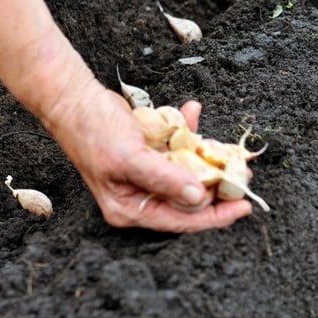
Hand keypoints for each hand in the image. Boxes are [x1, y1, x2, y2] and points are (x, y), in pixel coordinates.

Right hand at [46, 80, 251, 231]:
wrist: (73, 96)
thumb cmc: (93, 131)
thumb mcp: (130, 159)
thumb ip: (165, 180)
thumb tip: (198, 198)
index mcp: (132, 208)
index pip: (182, 221)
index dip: (216, 216)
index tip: (244, 205)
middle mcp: (142, 196)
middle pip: (191, 200)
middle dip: (219, 185)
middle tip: (243, 172)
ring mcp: (149, 176)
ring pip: (190, 174)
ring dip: (209, 158)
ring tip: (230, 148)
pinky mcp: (153, 155)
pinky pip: (180, 150)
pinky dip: (190, 133)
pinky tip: (192, 111)